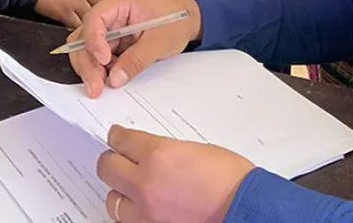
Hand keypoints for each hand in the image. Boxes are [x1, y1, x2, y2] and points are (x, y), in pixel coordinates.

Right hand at [35, 0, 110, 28]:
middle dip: (98, 6)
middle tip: (94, 11)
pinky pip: (77, 24)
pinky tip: (74, 25)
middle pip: (101, 1)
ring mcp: (75, 0)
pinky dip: (77, 26)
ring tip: (85, 20)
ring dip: (88, 18)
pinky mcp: (64, 13)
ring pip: (91, 14)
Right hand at [68, 0, 199, 97]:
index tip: (104, 61)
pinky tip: (107, 82)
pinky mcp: (113, 42)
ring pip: (87, 49)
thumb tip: (115, 78)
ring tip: (99, 88)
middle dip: (87, 62)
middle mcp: (110, 14)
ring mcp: (110, 28)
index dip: (94, 40)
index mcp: (120, 3)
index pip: (95, 18)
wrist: (188, 21)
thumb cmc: (177, 20)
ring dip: (90, 69)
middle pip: (84, 36)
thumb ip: (137, 59)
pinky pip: (98, 58)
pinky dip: (99, 71)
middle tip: (95, 86)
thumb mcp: (161, 40)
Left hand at [98, 125, 252, 222]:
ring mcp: (147, 212)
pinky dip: (132, 213)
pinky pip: (128, 221)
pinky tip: (142, 207)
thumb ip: (166, 151)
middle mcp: (146, 183)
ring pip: (112, 200)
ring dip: (119, 191)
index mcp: (158, 155)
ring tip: (130, 187)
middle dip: (112, 160)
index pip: (121, 140)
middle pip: (107, 167)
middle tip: (118, 158)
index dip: (117, 137)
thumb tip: (149, 153)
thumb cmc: (231, 180)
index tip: (116, 136)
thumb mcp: (196, 150)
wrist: (245, 209)